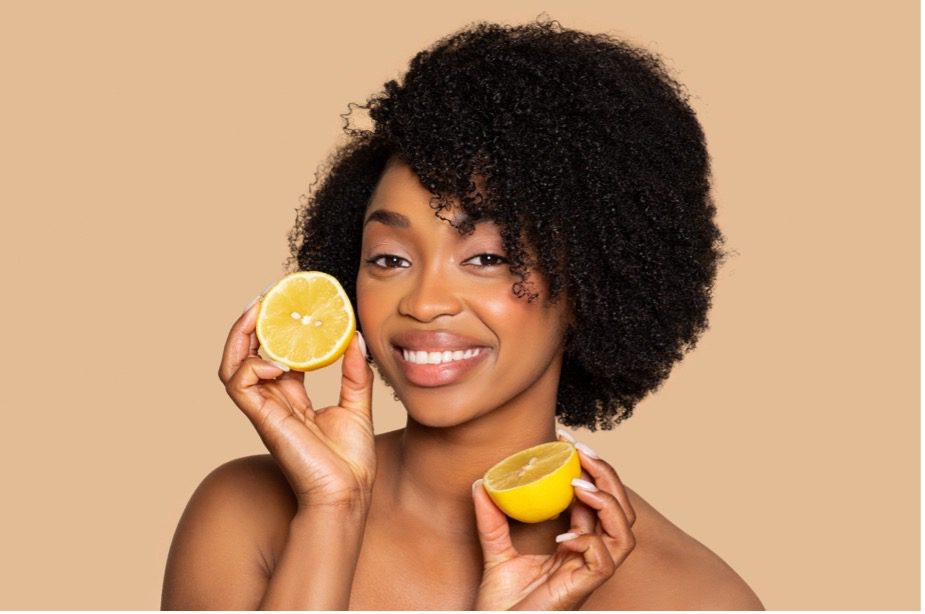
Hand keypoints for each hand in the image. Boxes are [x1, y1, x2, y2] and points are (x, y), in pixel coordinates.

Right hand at [218, 296, 375, 510]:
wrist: (348, 495)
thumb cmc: (350, 462)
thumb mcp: (357, 406)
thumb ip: (354, 373)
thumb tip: (355, 338)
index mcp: (292, 399)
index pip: (273, 355)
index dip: (275, 328)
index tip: (288, 302)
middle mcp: (273, 402)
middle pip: (245, 355)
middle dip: (249, 324)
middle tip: (264, 297)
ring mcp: (265, 411)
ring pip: (232, 365)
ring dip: (240, 336)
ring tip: (257, 312)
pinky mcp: (263, 420)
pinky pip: (238, 385)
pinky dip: (251, 365)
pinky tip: (277, 361)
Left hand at [472, 442, 635, 610]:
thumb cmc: (502, 604)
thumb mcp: (495, 552)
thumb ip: (492, 520)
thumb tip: (482, 483)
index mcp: (576, 545)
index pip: (598, 502)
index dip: (591, 470)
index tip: (567, 443)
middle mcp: (589, 557)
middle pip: (622, 512)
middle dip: (608, 476)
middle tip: (580, 451)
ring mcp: (588, 575)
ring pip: (625, 535)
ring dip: (608, 503)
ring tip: (580, 484)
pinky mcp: (582, 590)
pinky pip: (603, 561)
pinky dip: (588, 541)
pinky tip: (563, 535)